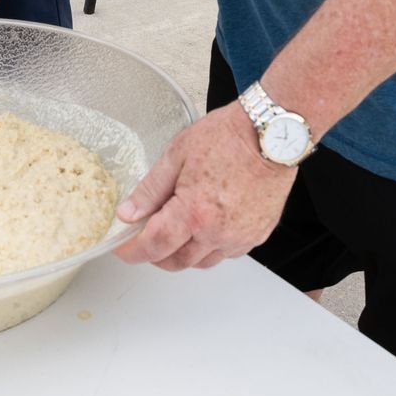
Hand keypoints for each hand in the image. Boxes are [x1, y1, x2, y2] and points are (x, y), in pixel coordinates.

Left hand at [113, 102, 297, 271]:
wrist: (271, 133)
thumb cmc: (228, 137)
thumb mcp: (177, 154)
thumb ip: (150, 189)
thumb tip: (129, 213)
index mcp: (194, 212)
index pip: (154, 246)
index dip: (134, 251)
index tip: (124, 248)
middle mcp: (218, 231)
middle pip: (177, 262)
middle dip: (156, 255)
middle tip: (146, 238)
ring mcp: (240, 237)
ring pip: (202, 261)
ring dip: (184, 253)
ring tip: (177, 230)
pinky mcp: (257, 235)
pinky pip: (227, 253)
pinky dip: (211, 246)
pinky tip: (206, 226)